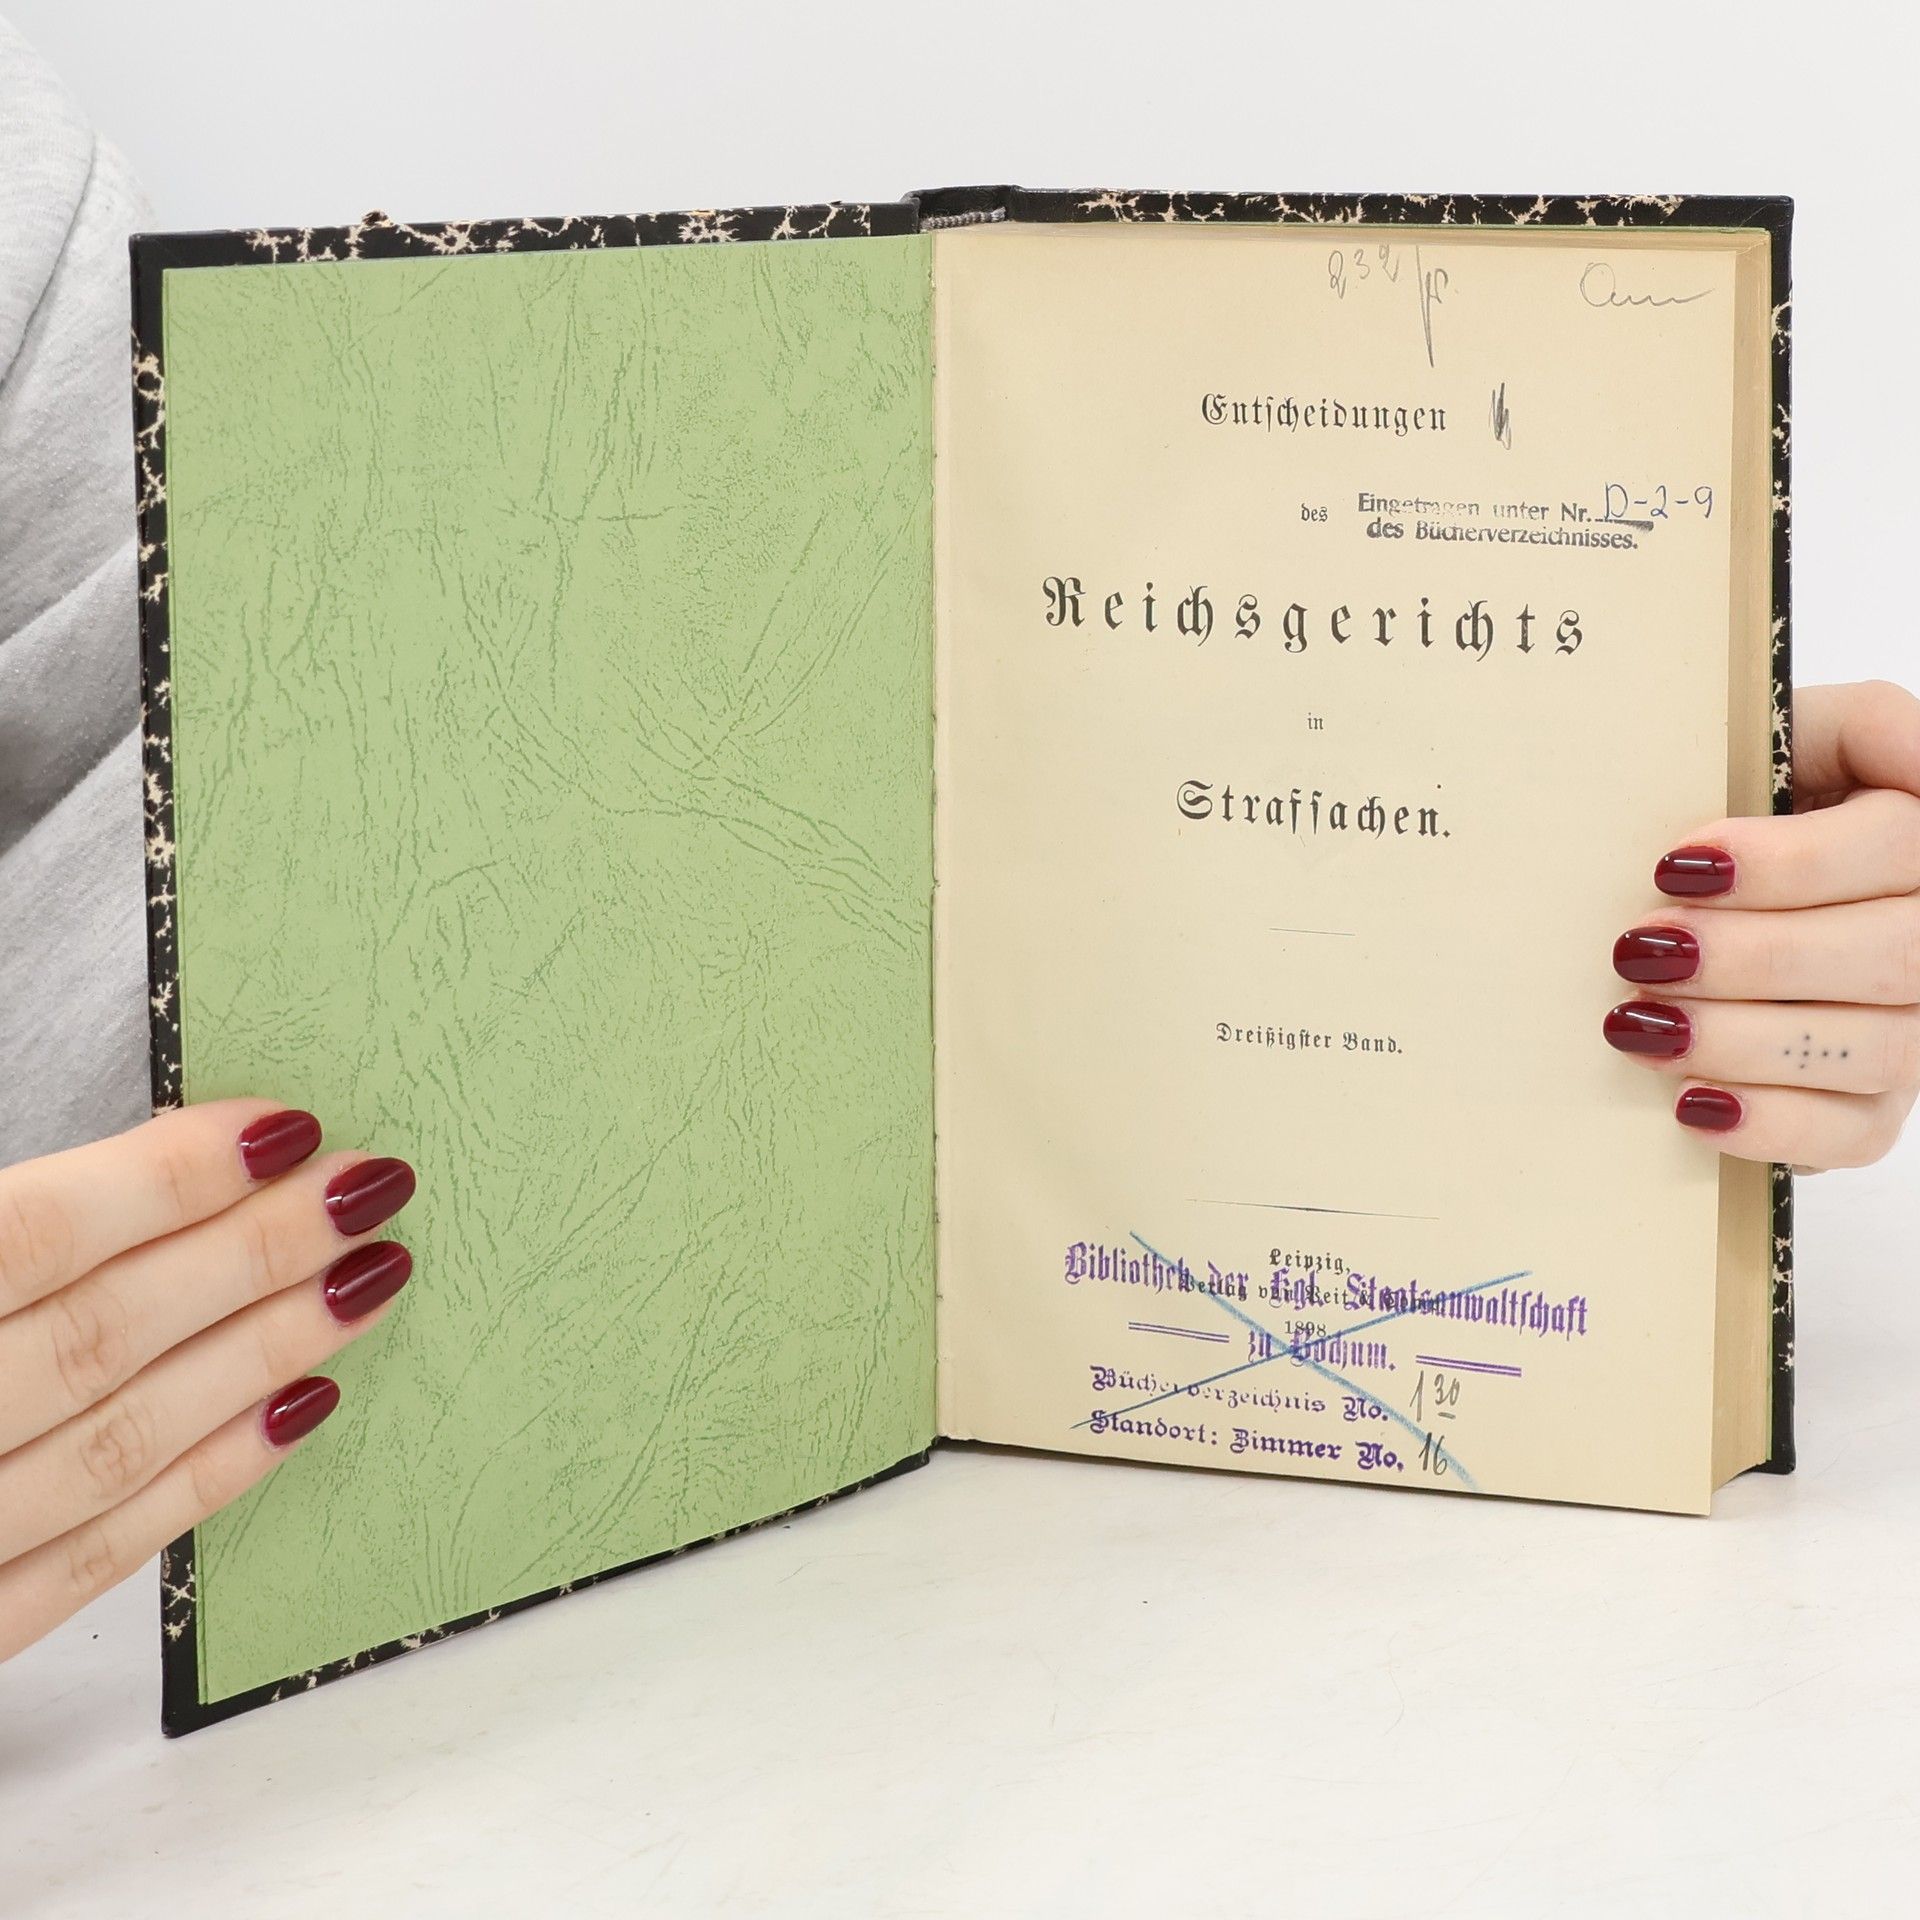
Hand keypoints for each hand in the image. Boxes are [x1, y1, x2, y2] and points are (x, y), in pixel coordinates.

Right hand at [0, 1102, 414, 1660]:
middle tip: (373, 1187)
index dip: (164, 1180)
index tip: (287, 1126)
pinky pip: (82, 1565)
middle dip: (251, 1257)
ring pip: (110, 1446)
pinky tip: (295, 1414)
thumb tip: (113, 1179)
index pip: (23, 1241)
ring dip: (256, 1358)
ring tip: (366, 1282)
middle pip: (96, 1337)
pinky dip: (197, 1489)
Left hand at [1604, 679, 1919, 1169]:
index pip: (1898, 847)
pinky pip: (1849, 1134)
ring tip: (1636, 1022)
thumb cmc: (1747, 801)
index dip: (1790, 862)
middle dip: (1753, 956)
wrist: (1711, 890)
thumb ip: (1842, 725)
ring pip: (1873, 1048)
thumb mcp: (1787, 738)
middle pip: (1892, 955)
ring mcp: (1919, 1028)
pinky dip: (1768, 1123)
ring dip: (1743, 1039)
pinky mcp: (1875, 1106)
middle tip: (1640, 948)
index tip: (1677, 863)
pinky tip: (1689, 1103)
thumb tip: (1895, 752)